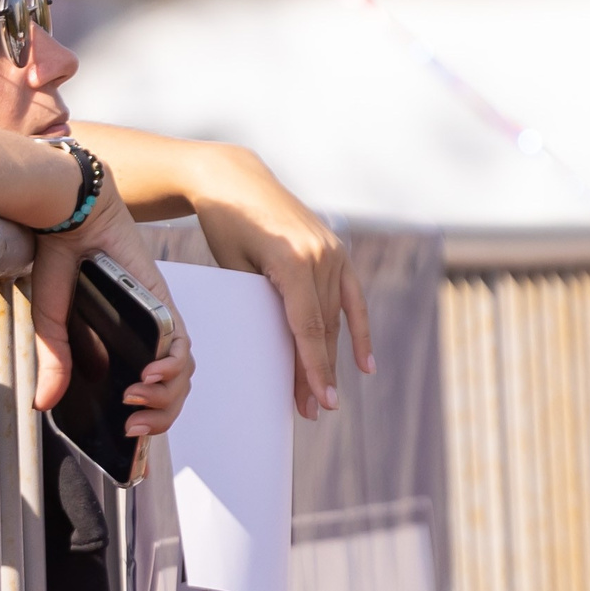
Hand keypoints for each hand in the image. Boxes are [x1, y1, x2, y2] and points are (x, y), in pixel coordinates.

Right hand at [27, 191, 193, 436]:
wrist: (71, 219)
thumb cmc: (61, 263)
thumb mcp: (52, 322)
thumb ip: (54, 361)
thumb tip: (43, 403)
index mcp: (123, 343)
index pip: (148, 392)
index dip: (147, 419)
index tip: (129, 441)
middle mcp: (147, 336)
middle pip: (170, 392)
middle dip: (157, 419)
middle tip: (132, 431)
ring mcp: (159, 322)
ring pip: (181, 376)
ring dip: (164, 399)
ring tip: (136, 407)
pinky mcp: (165, 306)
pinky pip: (182, 346)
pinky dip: (172, 368)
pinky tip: (150, 378)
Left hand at [187, 148, 373, 419]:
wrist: (235, 179)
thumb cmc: (224, 225)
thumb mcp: (235, 267)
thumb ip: (263, 305)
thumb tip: (280, 352)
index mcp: (293, 260)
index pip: (308, 327)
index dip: (314, 368)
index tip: (320, 401)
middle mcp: (320, 255)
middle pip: (323, 328)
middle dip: (318, 372)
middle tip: (311, 411)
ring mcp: (332, 251)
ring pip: (335, 317)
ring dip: (330, 358)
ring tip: (322, 396)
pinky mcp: (335, 249)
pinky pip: (352, 297)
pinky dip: (359, 330)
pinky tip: (365, 364)